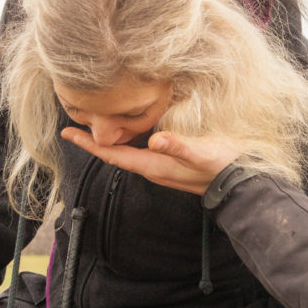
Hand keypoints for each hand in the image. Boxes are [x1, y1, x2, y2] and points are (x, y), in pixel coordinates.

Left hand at [60, 128, 238, 195]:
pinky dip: (127, 139)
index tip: (67, 134)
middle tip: (73, 125)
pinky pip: (140, 150)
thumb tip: (155, 140)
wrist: (239, 183)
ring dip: (108, 140)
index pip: (114, 155)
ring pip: (126, 152)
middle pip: (114, 154)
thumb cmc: (221, 166)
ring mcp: (161, 166)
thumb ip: (178, 146)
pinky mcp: (170, 162)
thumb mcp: (201, 153)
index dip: (90, 144)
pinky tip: (128, 128)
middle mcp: (152, 168)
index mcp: (154, 165)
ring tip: (93, 125)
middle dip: (93, 141)